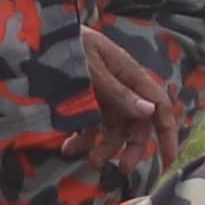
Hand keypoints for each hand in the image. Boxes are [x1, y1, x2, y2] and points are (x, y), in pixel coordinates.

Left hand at [76, 23, 173, 171]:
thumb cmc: (67, 44)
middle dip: (132, 148)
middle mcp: (120, 87)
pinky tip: (68, 148)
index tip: (168, 159)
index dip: (167, 133)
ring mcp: (101, 96)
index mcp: (130, 74)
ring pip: (113, 130)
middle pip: (137, 124)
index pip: (159, 105)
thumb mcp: (91, 67)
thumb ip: (117, 91)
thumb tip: (149, 112)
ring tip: (91, 161)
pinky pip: (89, 127)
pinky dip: (82, 140)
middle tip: (123, 169)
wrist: (35, 35)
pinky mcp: (82, 102)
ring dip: (105, 148)